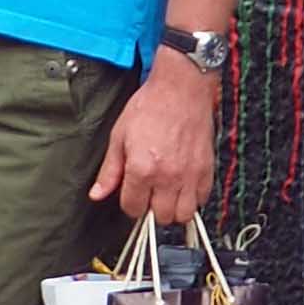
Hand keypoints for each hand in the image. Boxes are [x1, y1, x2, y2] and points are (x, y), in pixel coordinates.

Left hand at [92, 53, 217, 221]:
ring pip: (183, 215)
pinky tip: (183, 183)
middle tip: (149, 191)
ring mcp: (189, 175)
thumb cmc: (151, 105)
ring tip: (167, 192)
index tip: (132, 192)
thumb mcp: (120, 134)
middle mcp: (167, 177)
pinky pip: (202, 200)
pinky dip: (193, 197)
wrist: (182, 87)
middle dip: (151, 207)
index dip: (129, 202)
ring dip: (173, 208)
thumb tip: (97, 193)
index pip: (132, 208)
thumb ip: (110, 169)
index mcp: (142, 169)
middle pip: (159, 217)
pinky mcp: (206, 169)